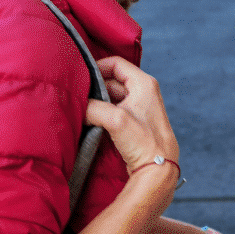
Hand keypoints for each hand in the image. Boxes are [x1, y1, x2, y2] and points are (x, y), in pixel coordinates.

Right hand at [84, 56, 178, 175]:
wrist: (157, 170)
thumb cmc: (144, 142)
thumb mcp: (115, 120)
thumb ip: (92, 108)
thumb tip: (77, 106)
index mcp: (144, 84)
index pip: (116, 63)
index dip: (97, 67)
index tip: (82, 77)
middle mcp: (143, 92)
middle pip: (112, 80)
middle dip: (95, 87)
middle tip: (79, 95)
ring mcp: (139, 108)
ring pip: (111, 97)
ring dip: (97, 102)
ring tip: (83, 109)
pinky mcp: (134, 123)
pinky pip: (113, 111)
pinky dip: (101, 113)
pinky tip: (91, 120)